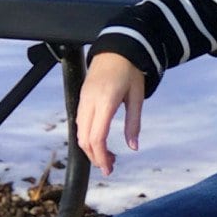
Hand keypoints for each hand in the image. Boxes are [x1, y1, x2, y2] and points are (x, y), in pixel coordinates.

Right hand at [76, 52, 144, 175]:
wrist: (117, 48)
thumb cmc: (130, 71)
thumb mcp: (137, 97)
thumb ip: (134, 123)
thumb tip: (133, 146)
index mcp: (106, 101)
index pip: (97, 136)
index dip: (101, 156)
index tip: (109, 168)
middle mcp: (90, 101)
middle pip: (84, 138)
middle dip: (95, 157)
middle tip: (109, 167)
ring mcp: (83, 99)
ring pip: (80, 132)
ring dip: (90, 148)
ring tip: (107, 156)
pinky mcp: (81, 97)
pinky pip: (80, 122)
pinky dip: (87, 136)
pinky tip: (99, 141)